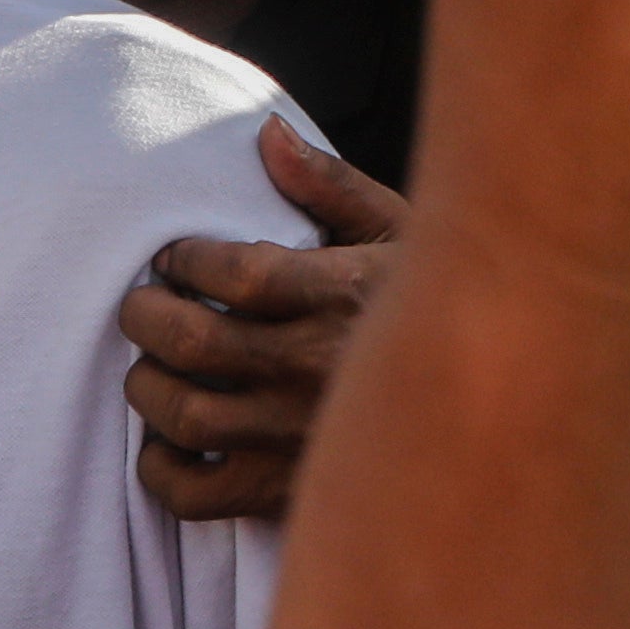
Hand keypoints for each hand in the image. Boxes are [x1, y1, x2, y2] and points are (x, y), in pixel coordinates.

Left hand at [120, 123, 403, 520]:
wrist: (487, 398)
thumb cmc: (430, 307)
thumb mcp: (400, 233)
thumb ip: (330, 185)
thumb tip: (267, 133)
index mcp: (345, 296)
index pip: (236, 274)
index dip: (186, 260)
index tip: (175, 257)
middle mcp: (318, 368)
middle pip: (193, 340)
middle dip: (145, 314)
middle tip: (142, 305)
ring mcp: (298, 436)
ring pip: (185, 414)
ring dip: (146, 386)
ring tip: (150, 366)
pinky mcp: (285, 492)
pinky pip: (196, 495)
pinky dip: (160, 470)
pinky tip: (165, 443)